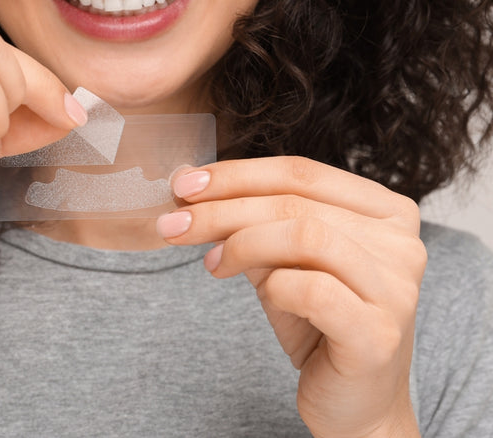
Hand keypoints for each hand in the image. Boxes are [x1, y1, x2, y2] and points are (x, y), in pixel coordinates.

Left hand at [158, 156, 424, 437]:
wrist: (354, 402)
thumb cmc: (318, 323)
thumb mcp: (283, 261)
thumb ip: (255, 224)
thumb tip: (194, 191)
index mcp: (385, 211)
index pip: (301, 172)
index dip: (236, 174)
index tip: (185, 184)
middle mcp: (402, 243)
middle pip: (296, 202)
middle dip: (222, 208)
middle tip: (174, 224)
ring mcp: (396, 288)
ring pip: (305, 236)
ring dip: (241, 243)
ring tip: (212, 264)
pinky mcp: (379, 334)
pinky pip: (312, 289)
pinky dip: (273, 286)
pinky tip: (260, 294)